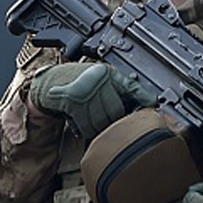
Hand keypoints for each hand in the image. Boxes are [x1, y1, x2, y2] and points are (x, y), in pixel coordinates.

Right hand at [29, 62, 155, 137]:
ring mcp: (85, 90)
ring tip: (95, 123)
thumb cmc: (76, 82)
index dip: (143, 96)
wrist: (48, 83)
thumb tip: (140, 104)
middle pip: (117, 109)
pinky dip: (88, 130)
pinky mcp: (73, 102)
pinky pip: (88, 125)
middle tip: (112, 123)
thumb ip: (118, 88)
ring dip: (101, 128)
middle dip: (116, 120)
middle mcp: (98, 79)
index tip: (154, 104)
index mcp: (107, 72)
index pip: (130, 86)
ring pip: (103, 120)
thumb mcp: (100, 78)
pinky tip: (85, 124)